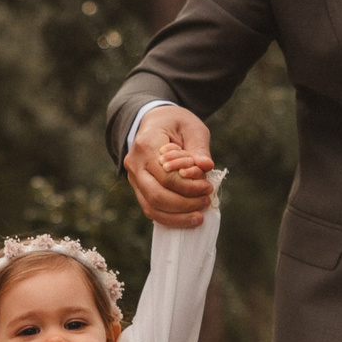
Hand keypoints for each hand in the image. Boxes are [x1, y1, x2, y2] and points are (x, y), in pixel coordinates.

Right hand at [125, 105, 214, 227]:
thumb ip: (199, 147)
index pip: (166, 175)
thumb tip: (206, 167)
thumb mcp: (191, 127)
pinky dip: (170, 218)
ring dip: (177, 217)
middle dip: (184, 204)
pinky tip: (187, 219)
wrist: (154, 122)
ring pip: (151, 207)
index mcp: (146, 144)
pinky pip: (151, 210)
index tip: (208, 187)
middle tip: (206, 202)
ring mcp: (133, 179)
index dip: (188, 186)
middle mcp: (135, 164)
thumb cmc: (175, 123)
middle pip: (157, 195)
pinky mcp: (138, 189)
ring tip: (199, 217)